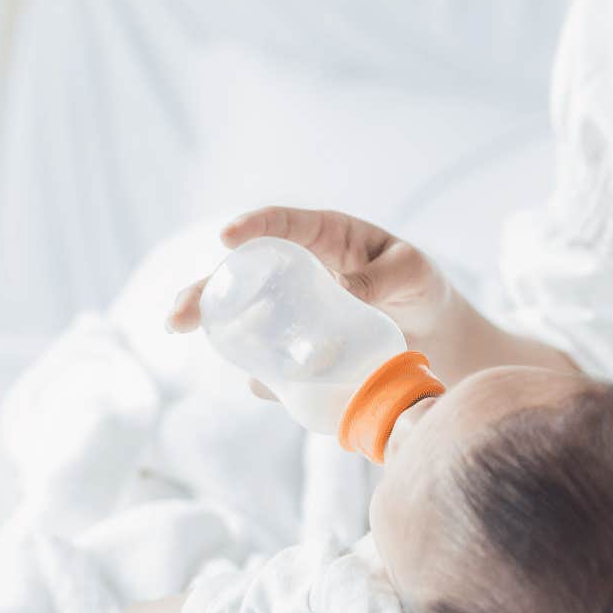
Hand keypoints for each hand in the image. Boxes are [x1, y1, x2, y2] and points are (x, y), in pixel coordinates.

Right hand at [166, 207, 471, 388]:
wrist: (434, 337)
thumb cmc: (420, 287)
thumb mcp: (412, 273)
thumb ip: (381, 278)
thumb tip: (345, 290)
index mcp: (324, 237)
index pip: (282, 226)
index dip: (252, 227)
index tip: (227, 237)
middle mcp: (298, 273)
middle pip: (241, 279)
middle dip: (205, 295)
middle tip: (178, 319)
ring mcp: (293, 316)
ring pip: (244, 325)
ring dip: (226, 341)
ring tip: (225, 353)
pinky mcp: (297, 355)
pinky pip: (271, 367)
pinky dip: (266, 378)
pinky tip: (271, 386)